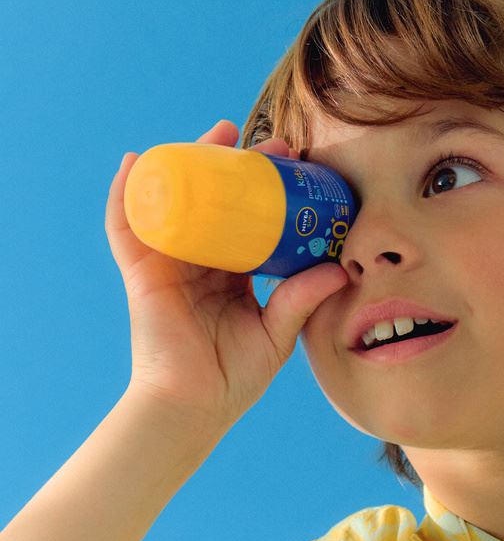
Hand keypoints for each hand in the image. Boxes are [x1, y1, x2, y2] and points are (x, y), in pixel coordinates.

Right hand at [106, 119, 347, 433]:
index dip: (268, 193)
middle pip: (214, 203)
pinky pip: (127, 227)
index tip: (297, 167)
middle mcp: (199, 264)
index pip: (249, 223)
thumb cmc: (233, 378)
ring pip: (176, 203)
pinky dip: (127, 194)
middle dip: (236, 167)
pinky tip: (138, 163)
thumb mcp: (277, 334)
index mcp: (230, 276)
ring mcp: (168, 265)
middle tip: (270, 142)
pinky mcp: (142, 273)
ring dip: (191, 163)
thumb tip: (340, 269)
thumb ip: (302, 299)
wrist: (195, 406)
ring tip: (218, 134)